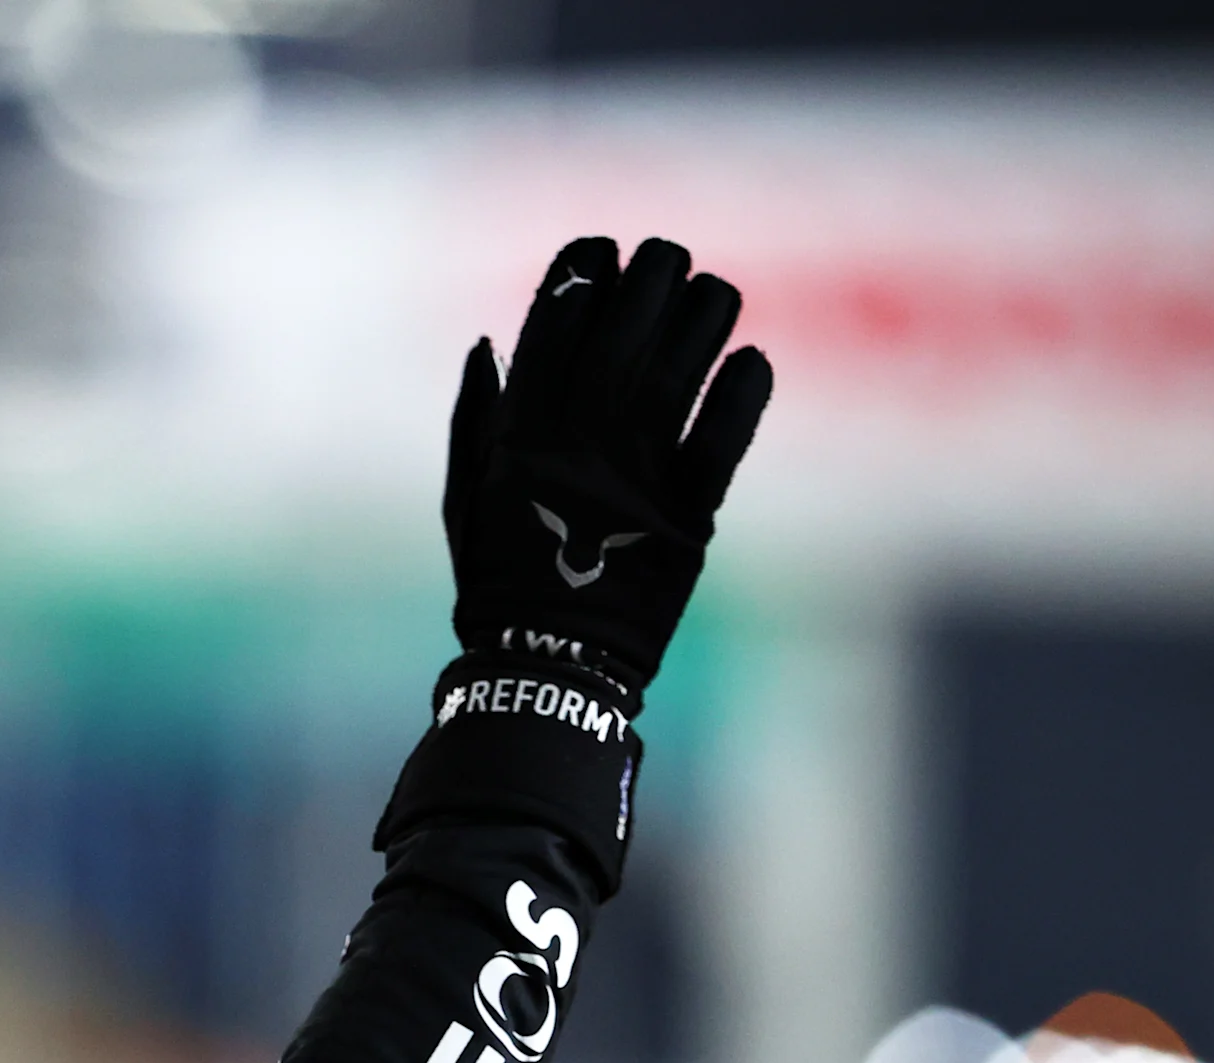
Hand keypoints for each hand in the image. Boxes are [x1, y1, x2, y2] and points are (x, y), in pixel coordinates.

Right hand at [443, 236, 770, 696]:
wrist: (547, 661)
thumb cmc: (498, 579)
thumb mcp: (463, 498)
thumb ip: (473, 420)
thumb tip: (486, 343)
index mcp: (520, 436)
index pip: (554, 328)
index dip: (579, 275)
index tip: (599, 250)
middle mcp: (579, 444)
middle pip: (625, 332)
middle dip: (649, 278)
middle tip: (665, 258)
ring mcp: (636, 476)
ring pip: (680, 369)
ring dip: (703, 317)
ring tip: (714, 293)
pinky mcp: (688, 514)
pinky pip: (723, 438)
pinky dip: (742, 393)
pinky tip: (750, 359)